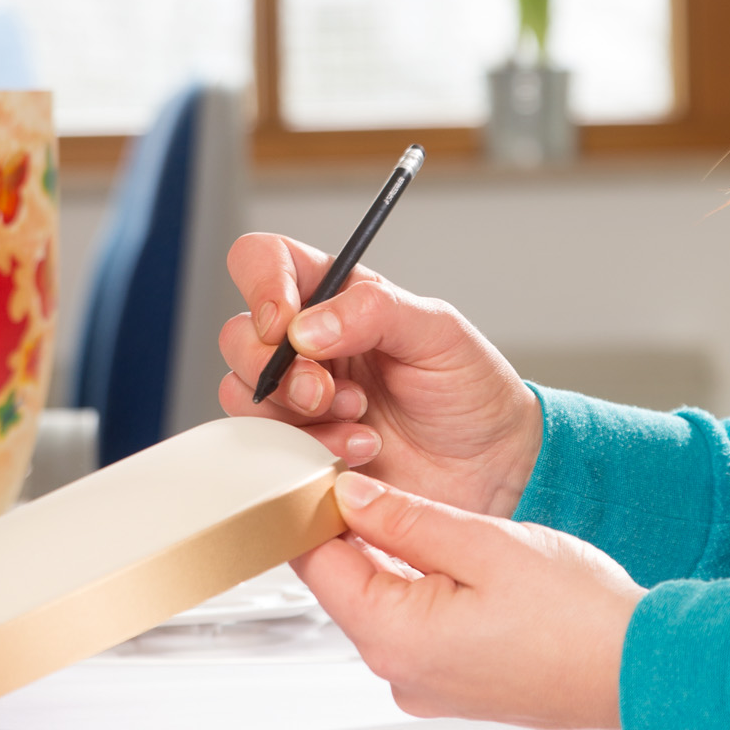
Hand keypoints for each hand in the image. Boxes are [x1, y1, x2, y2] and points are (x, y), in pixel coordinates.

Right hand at [219, 234, 540, 516]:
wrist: (491, 467)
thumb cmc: (469, 390)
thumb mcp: (439, 332)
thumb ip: (375, 311)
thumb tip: (305, 326)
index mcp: (335, 297)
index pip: (264, 262)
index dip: (262, 285)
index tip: (286, 323)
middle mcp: (306, 344)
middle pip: (238, 335)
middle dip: (278, 369)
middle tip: (329, 391)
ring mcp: (298, 400)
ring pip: (242, 395)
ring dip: (298, 415)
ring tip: (361, 423)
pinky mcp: (298, 452)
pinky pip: (264, 449)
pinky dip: (307, 452)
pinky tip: (359, 453)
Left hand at [294, 470, 640, 729]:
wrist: (639, 668)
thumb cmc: (577, 614)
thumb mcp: (484, 542)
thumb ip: (405, 517)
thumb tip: (347, 493)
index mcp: (395, 638)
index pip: (317, 564)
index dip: (313, 508)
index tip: (324, 465)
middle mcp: (399, 672)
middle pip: (345, 584)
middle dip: (354, 528)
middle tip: (376, 471)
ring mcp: (426, 684)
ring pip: (381, 601)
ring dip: (391, 555)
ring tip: (422, 509)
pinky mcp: (452, 684)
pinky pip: (415, 624)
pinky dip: (421, 585)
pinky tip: (451, 554)